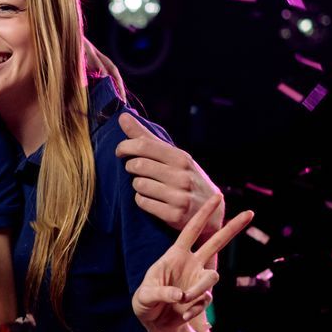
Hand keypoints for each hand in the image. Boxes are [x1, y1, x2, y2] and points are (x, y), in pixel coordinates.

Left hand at [116, 112, 220, 234]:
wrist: (211, 211)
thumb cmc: (186, 177)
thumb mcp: (173, 156)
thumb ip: (146, 137)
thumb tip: (122, 116)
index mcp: (181, 158)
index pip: (144, 145)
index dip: (125, 146)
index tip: (120, 151)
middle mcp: (182, 176)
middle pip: (138, 165)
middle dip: (130, 166)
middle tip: (133, 169)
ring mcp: (179, 196)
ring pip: (139, 185)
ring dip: (137, 184)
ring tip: (146, 184)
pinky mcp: (174, 215)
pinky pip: (142, 203)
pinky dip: (141, 200)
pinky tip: (150, 198)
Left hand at [133, 200, 253, 331]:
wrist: (154, 322)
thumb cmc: (145, 302)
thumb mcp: (145, 296)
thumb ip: (161, 293)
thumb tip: (182, 294)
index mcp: (175, 255)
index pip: (191, 230)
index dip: (203, 214)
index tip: (218, 196)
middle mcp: (191, 264)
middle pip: (215, 242)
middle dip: (232, 228)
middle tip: (250, 213)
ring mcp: (198, 280)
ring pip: (212, 278)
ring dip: (198, 290)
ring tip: (182, 301)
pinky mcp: (203, 297)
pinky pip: (205, 300)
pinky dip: (194, 309)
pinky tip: (181, 315)